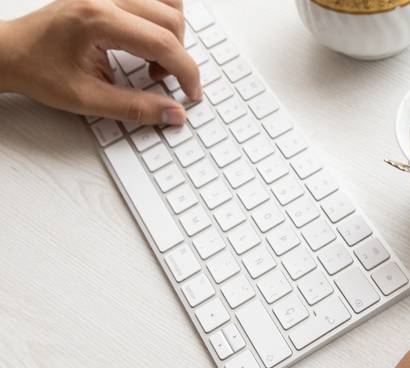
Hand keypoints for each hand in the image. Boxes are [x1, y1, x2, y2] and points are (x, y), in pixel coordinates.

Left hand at [0, 0, 199, 124]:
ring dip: (171, 34)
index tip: (191, 93)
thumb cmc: (37, 70)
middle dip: (178, 56)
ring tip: (153, 60)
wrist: (8, 53)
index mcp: (99, 19)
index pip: (163, 42)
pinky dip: (160, 19)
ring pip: (167, 2)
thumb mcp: (87, 99)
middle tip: (162, 81)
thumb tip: (173, 113)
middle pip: (171, 19)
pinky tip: (146, 41)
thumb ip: (136, 108)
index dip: (186, 72)